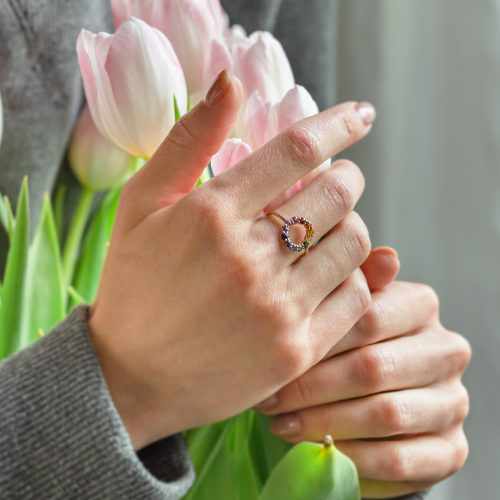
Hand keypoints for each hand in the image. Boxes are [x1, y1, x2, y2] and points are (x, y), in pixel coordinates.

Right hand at [88, 70, 377, 449]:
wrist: (132, 377)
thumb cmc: (135, 287)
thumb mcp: (140, 206)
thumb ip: (187, 141)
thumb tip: (231, 81)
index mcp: (212, 215)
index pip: (298, 149)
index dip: (339, 124)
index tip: (360, 116)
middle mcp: (249, 259)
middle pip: (338, 192)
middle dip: (347, 176)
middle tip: (335, 180)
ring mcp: (278, 309)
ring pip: (355, 243)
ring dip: (350, 224)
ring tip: (327, 229)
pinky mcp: (296, 351)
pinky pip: (356, 297)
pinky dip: (352, 275)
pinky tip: (327, 274)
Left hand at [257, 279, 470, 498]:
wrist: (371, 403)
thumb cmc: (347, 347)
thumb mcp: (342, 314)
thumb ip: (353, 287)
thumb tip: (386, 256)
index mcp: (421, 306)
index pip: (367, 318)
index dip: (316, 341)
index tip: (271, 355)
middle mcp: (447, 349)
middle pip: (374, 368)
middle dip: (312, 387)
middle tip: (269, 399)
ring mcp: (454, 401)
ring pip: (386, 414)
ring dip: (326, 423)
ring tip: (282, 424)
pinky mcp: (452, 448)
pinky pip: (402, 459)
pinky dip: (354, 457)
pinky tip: (318, 450)